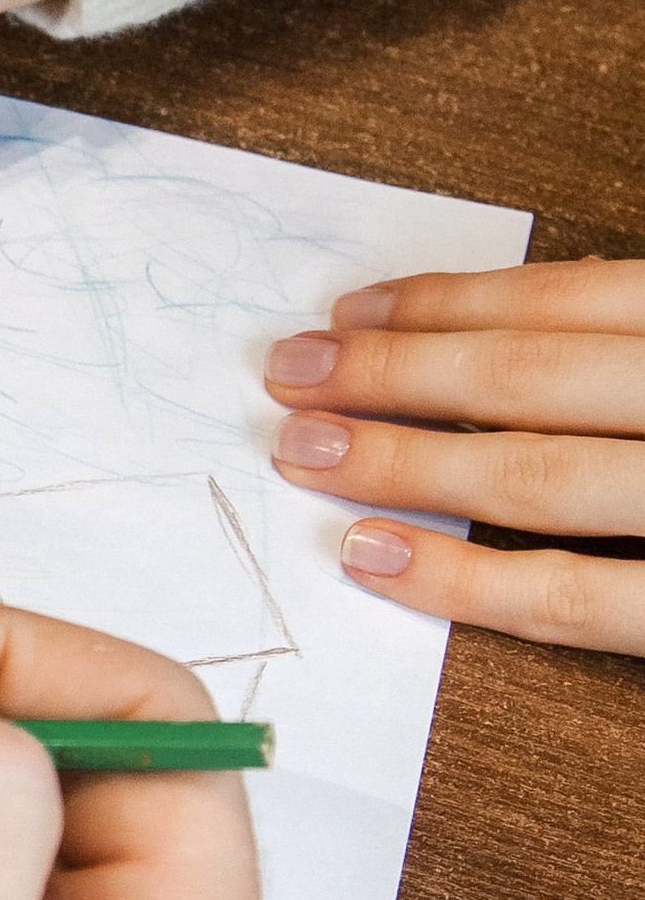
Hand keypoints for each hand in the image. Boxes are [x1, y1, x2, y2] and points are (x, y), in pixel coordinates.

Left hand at [268, 258, 644, 655]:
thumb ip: (632, 346)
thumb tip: (521, 322)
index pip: (563, 302)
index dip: (445, 305)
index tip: (348, 315)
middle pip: (528, 379)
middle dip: (393, 374)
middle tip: (289, 376)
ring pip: (533, 477)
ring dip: (404, 463)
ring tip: (304, 452)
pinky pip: (572, 597)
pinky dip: (465, 578)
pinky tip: (371, 554)